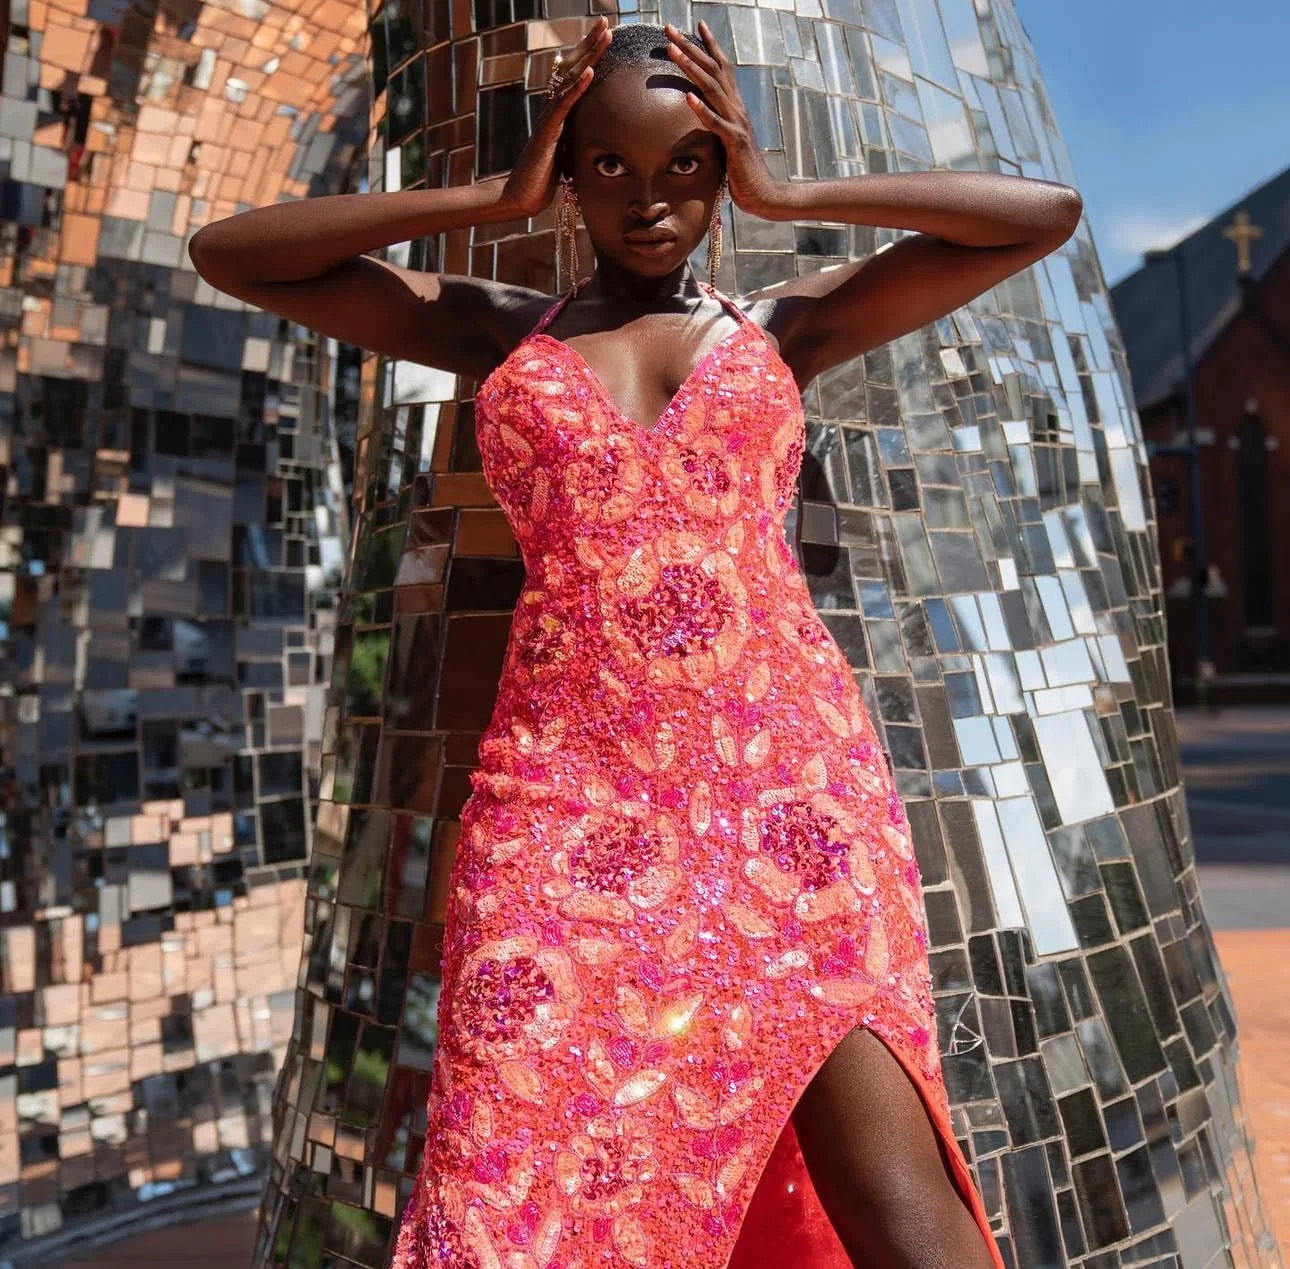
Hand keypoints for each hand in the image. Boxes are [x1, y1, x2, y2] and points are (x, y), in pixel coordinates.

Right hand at [501, 17, 610, 217]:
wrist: (520, 196)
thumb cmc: (544, 178)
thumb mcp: (568, 153)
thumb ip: (578, 136)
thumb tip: (597, 134)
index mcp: (558, 111)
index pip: (575, 74)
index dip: (589, 53)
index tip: (606, 34)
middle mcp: (552, 107)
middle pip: (571, 67)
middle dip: (590, 43)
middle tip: (605, 20)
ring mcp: (548, 117)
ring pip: (569, 79)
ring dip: (588, 56)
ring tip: (604, 36)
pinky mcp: (547, 132)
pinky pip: (563, 105)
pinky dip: (577, 87)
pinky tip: (589, 71)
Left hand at [664, 21, 781, 214]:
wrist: (763, 193)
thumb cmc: (742, 171)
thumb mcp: (726, 142)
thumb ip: (716, 125)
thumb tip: (701, 118)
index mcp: (734, 106)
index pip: (722, 68)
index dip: (709, 45)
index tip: (696, 24)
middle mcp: (737, 108)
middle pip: (713, 69)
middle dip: (690, 46)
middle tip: (668, 28)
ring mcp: (737, 123)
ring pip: (712, 88)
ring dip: (691, 67)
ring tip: (672, 50)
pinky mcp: (734, 143)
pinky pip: (716, 123)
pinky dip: (702, 109)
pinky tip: (687, 97)